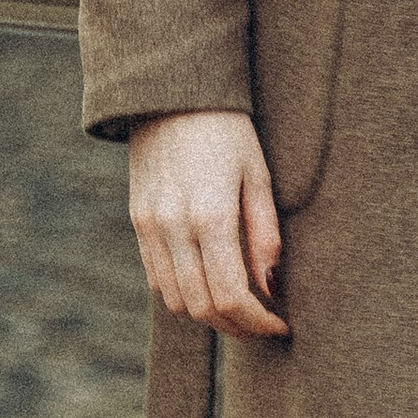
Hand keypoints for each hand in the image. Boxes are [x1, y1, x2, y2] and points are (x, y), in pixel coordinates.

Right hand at [127, 110, 288, 340]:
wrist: (171, 90)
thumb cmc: (227, 129)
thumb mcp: (257, 174)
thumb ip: (265, 234)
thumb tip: (271, 287)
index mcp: (210, 214)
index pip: (230, 296)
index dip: (257, 322)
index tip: (279, 325)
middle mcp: (173, 226)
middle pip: (201, 308)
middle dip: (236, 326)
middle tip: (262, 324)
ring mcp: (149, 226)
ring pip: (175, 300)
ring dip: (208, 314)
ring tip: (238, 306)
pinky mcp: (137, 220)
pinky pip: (156, 278)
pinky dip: (182, 293)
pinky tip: (208, 282)